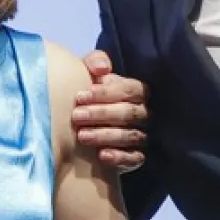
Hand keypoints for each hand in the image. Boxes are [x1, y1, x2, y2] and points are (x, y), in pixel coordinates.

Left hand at [73, 50, 147, 171]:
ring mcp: (142, 135)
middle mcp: (143, 113)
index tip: (80, 96)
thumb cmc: (89, 94)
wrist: (84, 124)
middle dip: (101, 114)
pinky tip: (101, 156)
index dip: (107, 93)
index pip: (130, 89)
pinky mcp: (136, 157)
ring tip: (81, 136)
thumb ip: (95, 62)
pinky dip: (119, 157)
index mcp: (137, 91)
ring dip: (105, 135)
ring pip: (131, 135)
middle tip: (76, 116)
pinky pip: (135, 158)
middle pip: (129, 113)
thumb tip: (102, 68)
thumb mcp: (89, 73)